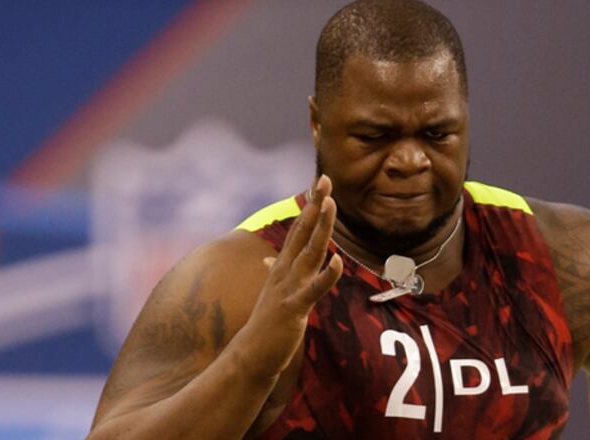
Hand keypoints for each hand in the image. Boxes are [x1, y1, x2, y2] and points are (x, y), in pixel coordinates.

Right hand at [235, 175, 342, 379]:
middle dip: (315, 205)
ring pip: (310, 253)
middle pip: (303, 232)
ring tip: (331, 205)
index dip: (311, 205)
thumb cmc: (266, 322)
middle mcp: (285, 271)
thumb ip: (275, 271)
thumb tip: (268, 258)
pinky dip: (326, 275)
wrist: (251, 354)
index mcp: (283, 266)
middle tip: (325, 179)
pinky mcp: (293, 309)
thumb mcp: (272, 291)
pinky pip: (313, 290)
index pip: (299, 229)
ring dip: (321, 228)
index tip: (321, 182)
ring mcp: (289, 288)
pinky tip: (337, 261)